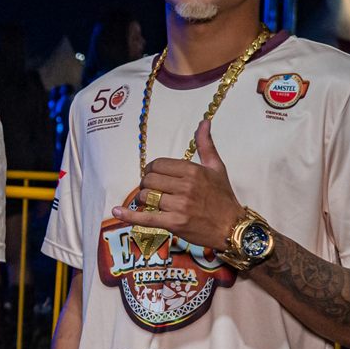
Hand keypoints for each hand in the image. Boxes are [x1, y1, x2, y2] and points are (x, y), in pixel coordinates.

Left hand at [111, 120, 245, 250]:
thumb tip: (204, 122)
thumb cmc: (223, 197)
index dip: (151, 170)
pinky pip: (145, 218)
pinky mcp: (174, 223)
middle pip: (148, 180)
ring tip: (152, 203)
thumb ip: (206, 144)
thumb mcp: (216, 167)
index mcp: (192, 171)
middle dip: (146, 185)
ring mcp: (179, 206)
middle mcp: (185, 186)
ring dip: (144, 200)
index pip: (157, 165)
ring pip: (146, 197)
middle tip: (153, 190)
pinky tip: (117, 212)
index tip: (155, 176)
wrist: (233, 227)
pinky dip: (129, 216)